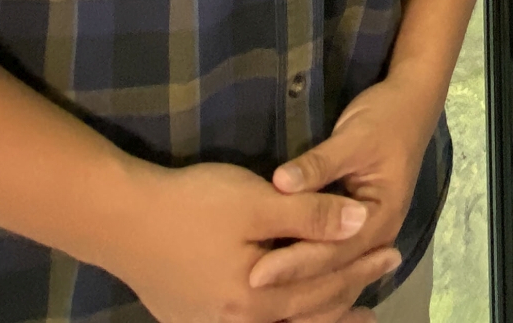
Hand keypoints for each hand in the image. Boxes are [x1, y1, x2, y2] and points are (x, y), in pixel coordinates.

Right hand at [92, 160, 394, 322]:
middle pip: (307, 313)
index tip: (393, 251)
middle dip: (349, 293)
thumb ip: (311, 215)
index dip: (361, 266)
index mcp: (258, 299)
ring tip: (353, 314)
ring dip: (320, 317)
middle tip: (383, 276)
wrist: (118, 221)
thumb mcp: (257, 202)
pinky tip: (288, 314)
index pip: (325, 285)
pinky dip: (283, 319)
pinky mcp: (192, 318)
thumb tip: (364, 221)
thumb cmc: (191, 205)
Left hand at [255, 77, 441, 301]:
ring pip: (339, 278)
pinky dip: (316, 284)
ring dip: (306, 295)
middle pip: (335, 272)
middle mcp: (379, 235)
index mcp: (381, 216)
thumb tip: (279, 184)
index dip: (294, 262)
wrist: (411, 105)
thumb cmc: (384, 118)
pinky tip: (291, 298)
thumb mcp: (352, 137)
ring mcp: (371, 235)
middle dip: (294, 284)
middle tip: (250, 290)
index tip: (256, 273)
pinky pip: (339, 266)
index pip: (333, 250)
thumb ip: (318, 164)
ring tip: (267, 307)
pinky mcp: (360, 231)